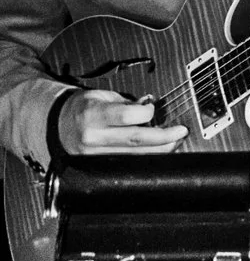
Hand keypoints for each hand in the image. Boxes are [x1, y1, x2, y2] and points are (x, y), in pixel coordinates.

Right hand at [60, 88, 185, 155]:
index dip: (147, 113)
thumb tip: (151, 105)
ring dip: (160, 149)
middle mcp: (93, 136)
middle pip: (135, 140)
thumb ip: (127, 103)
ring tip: (175, 141)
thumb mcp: (102, 96)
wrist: (57, 124)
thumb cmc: (83, 107)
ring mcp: (94, 153)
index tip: (154, 109)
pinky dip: (145, 157)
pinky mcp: (97, 165)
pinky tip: (156, 151)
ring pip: (134, 155)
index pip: (127, 115)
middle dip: (164, 137)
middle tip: (181, 132)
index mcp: (94, 114)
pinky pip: (127, 162)